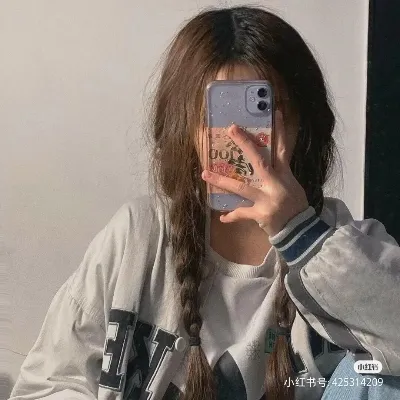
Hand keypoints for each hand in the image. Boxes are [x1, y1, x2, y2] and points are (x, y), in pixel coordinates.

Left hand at [201, 110, 308, 236]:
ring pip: (241, 187)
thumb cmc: (296, 206)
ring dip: (222, 180)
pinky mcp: (260, 214)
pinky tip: (222, 217)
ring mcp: (266, 199)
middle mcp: (275, 184)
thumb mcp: (292, 186)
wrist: (301, 230)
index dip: (280, 130)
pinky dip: (231, 216)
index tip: (276, 113)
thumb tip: (265, 165)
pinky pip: (241, 213)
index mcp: (285, 175)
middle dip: (244, 144)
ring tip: (205, 174)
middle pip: (258, 161)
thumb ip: (279, 175)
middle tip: (231, 129)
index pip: (283, 149)